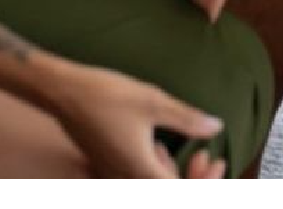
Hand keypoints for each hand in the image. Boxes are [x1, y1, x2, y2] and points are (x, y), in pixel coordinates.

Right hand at [43, 63, 228, 177]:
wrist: (65, 92)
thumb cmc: (108, 95)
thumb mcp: (154, 101)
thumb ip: (187, 119)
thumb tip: (217, 128)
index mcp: (139, 170)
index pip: (177, 190)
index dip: (201, 181)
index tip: (216, 161)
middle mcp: (125, 179)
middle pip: (165, 189)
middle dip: (191, 177)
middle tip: (207, 156)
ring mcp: (114, 175)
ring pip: (151, 183)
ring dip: (173, 172)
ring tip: (189, 151)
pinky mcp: (108, 167)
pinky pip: (137, 177)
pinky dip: (155, 167)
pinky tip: (159, 144)